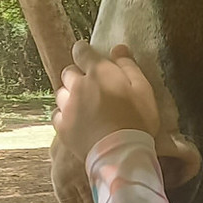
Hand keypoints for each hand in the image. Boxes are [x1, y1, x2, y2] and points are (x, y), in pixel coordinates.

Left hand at [52, 41, 160, 158]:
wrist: (121, 153)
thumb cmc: (138, 120)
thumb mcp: (143, 90)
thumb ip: (129, 67)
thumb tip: (118, 48)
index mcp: (98, 73)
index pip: (82, 52)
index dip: (83, 51)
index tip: (87, 55)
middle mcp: (78, 86)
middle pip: (69, 73)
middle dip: (78, 76)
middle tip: (91, 86)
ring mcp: (67, 107)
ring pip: (61, 93)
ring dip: (71, 95)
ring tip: (84, 106)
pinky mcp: (62, 127)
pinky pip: (58, 114)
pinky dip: (66, 115)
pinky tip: (77, 121)